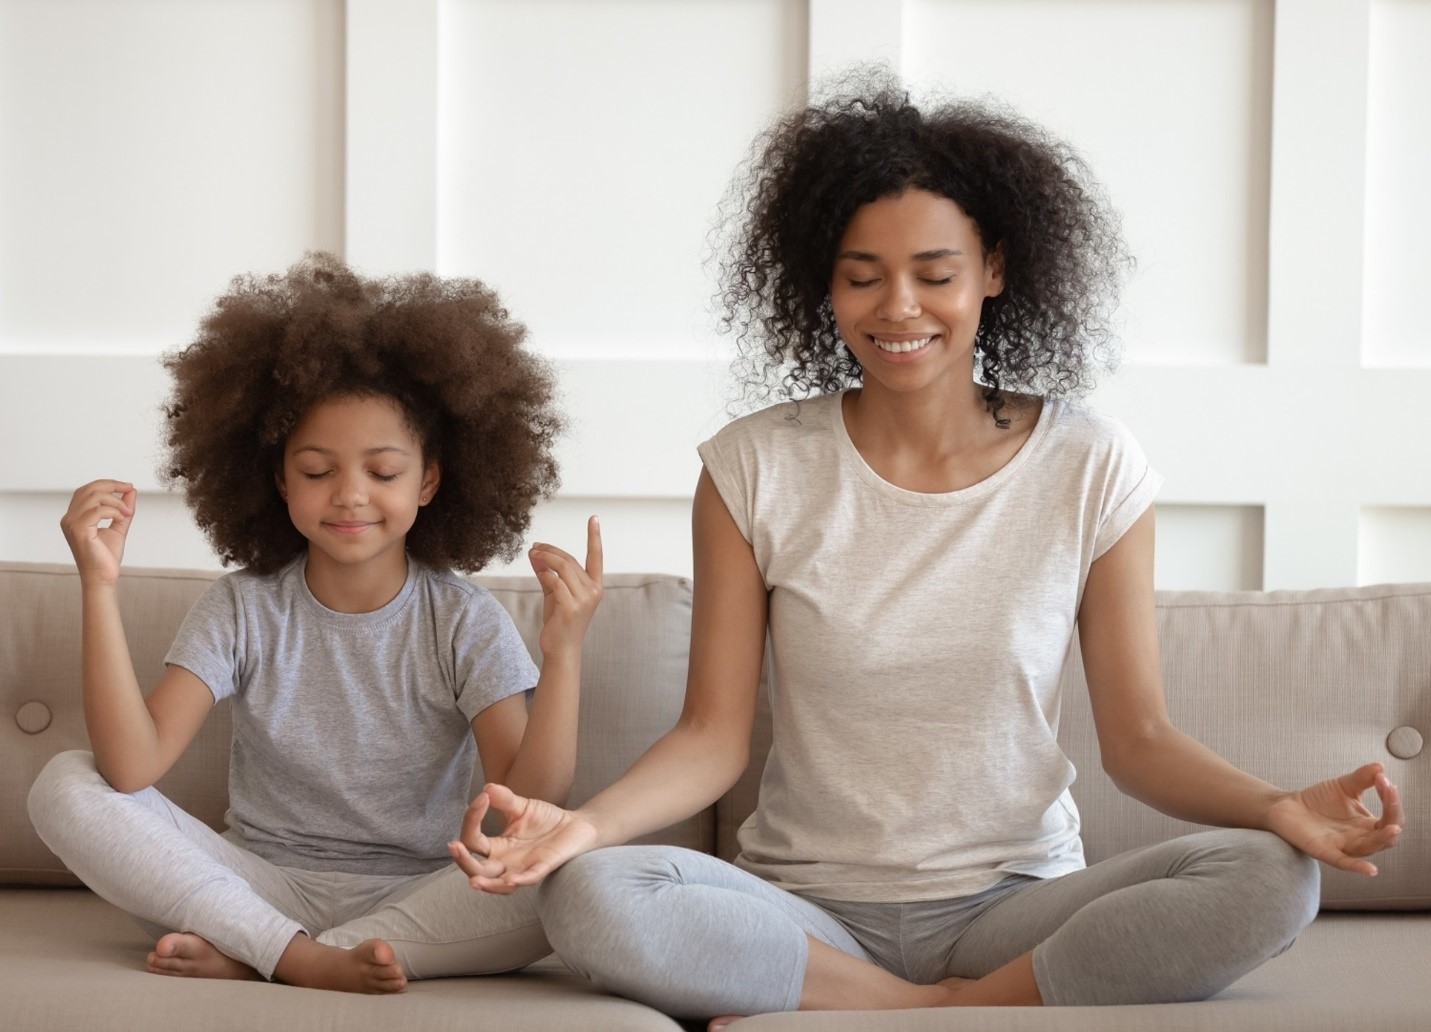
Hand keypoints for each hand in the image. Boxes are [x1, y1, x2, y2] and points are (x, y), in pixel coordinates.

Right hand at [60, 480, 136, 586]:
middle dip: (112, 485)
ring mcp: (71, 524)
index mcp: (74, 517)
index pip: (87, 490)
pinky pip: (97, 510)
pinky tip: (121, 518)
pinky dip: (114, 511)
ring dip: (116, 501)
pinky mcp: (78, 530)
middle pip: (89, 489)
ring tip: (127, 513)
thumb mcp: (118, 526)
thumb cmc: (106, 556)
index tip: (127, 486)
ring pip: (94, 497)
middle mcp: (69, 518)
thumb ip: (123, 508)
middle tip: (130, 489)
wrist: (103, 577)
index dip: (107, 484)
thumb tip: (131, 491)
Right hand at [447, 782, 599, 893]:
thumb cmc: (545, 819)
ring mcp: (524, 868)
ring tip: (473, 880)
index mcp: (497, 847)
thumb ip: (504, 799)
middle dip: (464, 861)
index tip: (480, 799)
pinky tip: (511, 879)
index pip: (474, 841)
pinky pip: (531, 878)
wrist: (575, 825)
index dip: (472, 820)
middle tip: (454, 846)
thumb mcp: (521, 806)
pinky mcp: (544, 867)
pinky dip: (521, 879)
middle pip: (478, 870)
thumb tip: (486, 788)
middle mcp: (506, 862)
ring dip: (487, 884)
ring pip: (500, 884)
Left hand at [529, 516, 602, 659]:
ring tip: (533, 554)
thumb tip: (535, 552)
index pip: (596, 556)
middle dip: (551, 550)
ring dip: (545, 558)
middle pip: (570, 560)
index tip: (593, 518)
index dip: (594, 537)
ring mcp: (584, 599)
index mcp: (594, 586)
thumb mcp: (553, 593)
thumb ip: (546, 572)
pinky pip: (555, 582)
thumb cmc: (559, 622)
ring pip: (563, 568)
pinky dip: (545, 574)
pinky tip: (538, 570)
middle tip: (535, 546)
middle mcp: (593, 591)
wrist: (560, 649)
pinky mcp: (571, 607)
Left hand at [1267, 763, 1403, 874]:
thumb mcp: (1343, 786)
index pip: (1390, 818)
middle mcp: (1359, 838)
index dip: (1392, 801)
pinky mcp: (1323, 850)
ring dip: (1382, 839)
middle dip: (1393, 816)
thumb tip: (1380, 767)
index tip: (1385, 781)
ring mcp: (1342, 846)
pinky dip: (1357, 867)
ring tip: (1393, 828)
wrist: (1285, 806)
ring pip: (1369, 848)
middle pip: (1386, 836)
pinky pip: (1343, 862)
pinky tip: (1371, 870)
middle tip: (1391, 793)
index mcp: (1367, 825)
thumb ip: (1361, 778)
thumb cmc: (1318, 800)